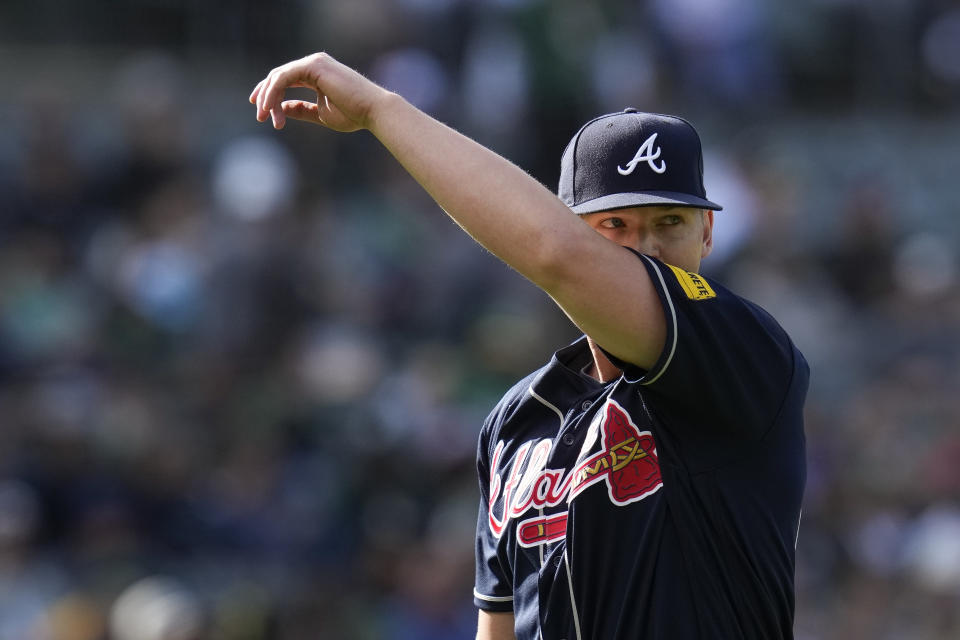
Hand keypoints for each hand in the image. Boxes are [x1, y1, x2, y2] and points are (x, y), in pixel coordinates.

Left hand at [249, 52, 389, 131]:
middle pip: (278, 76)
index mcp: (316, 74)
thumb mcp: (321, 114)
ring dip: (268, 97)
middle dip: (265, 96)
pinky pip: (284, 77)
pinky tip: (270, 107)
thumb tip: (283, 109)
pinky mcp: (313, 65)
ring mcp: (314, 62)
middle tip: (260, 116)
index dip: (270, 94)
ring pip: (279, 76)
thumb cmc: (353, 114)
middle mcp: (314, 64)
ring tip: (265, 116)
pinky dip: (274, 92)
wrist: (372, 111)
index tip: (261, 111)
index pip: (285, 79)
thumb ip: (302, 110)